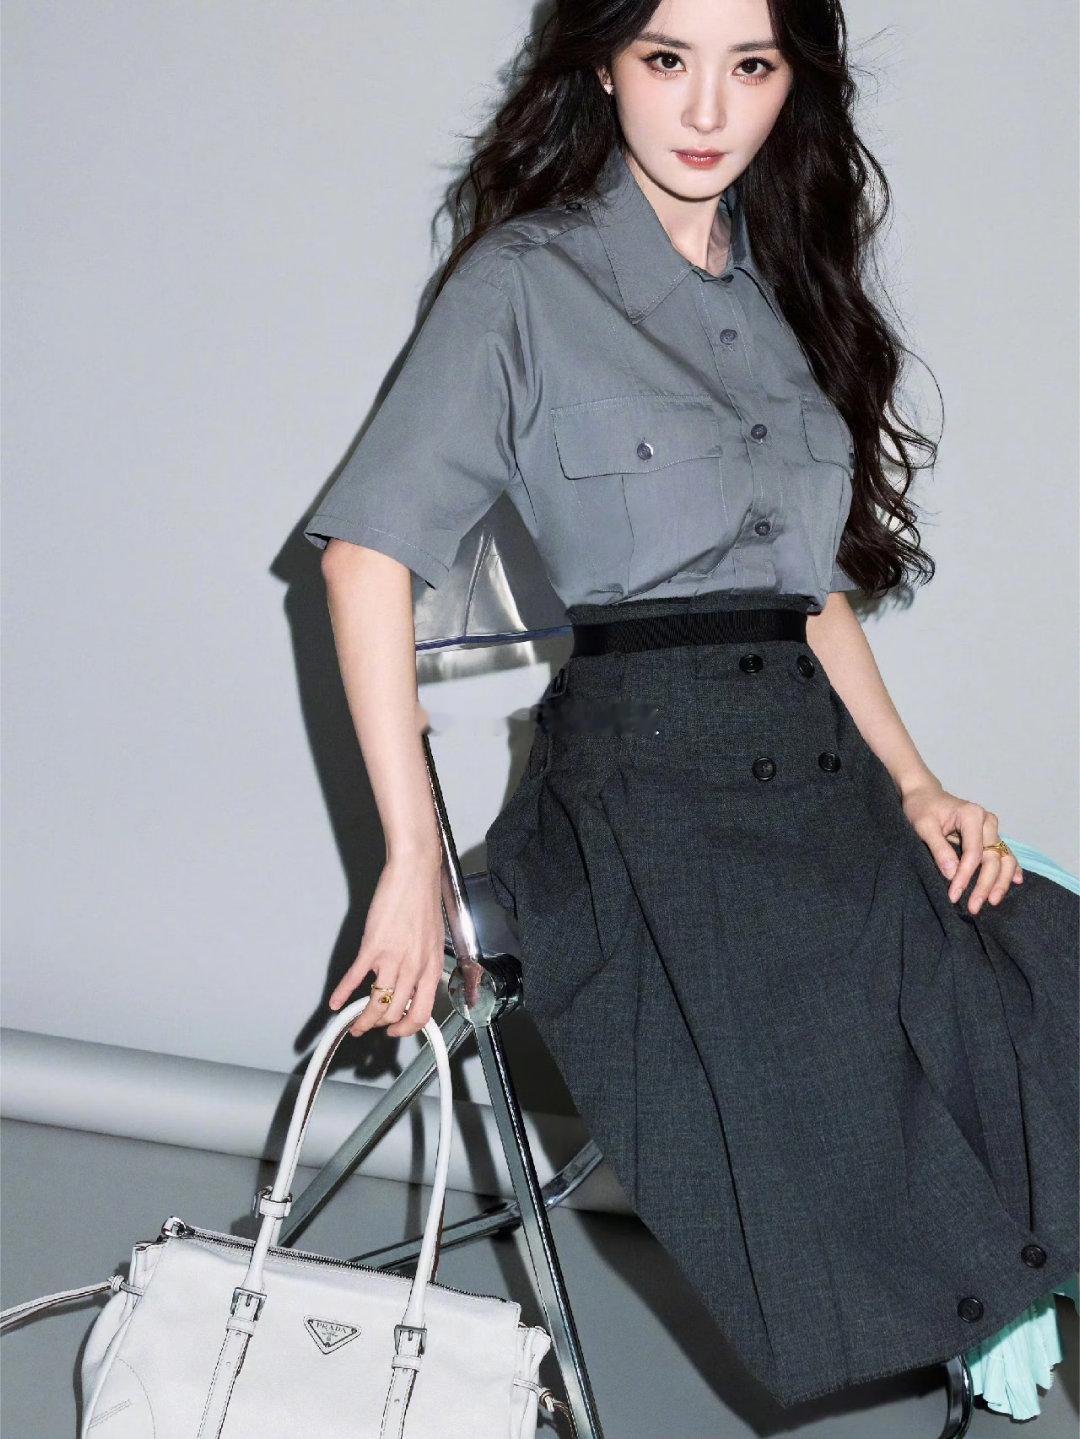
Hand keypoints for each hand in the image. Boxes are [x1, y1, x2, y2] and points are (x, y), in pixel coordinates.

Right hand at [328, 853, 444, 1037]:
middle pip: (395, 1013)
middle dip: (379, 1026)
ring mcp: (393, 958)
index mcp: (432, 967)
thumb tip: (405, 982)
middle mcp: (415, 967)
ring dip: (362, 1019)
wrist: (415, 874)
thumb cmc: (424, 901)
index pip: (422, 1013)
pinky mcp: (373, 946)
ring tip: (353, 1023)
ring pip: (377, 1003)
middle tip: (368, 1027)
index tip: (395, 1031)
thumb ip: (420, 965)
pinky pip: (356, 978)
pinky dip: (343, 993)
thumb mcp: (432, 940)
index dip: (406, 1028)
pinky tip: (335, 1002)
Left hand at [900, 780, 1023, 914]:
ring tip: (993, 901)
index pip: (974, 852)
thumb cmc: (921, 808)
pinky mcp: (990, 836)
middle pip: (993, 858)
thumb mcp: (923, 826)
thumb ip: (939, 848)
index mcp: (972, 815)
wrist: (924, 795)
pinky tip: (1015, 881)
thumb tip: (953, 874)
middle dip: (984, 884)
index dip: (966, 876)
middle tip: (973, 907)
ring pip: (1004, 858)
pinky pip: (1005, 854)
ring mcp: (991, 829)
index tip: (954, 894)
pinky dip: (1010, 868)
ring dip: (1001, 882)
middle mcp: (987, 821)